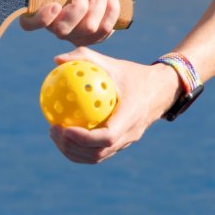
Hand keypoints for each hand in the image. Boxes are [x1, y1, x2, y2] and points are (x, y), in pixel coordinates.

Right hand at [20, 0, 129, 45]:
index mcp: (43, 11)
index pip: (29, 24)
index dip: (40, 19)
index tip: (55, 5)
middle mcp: (56, 28)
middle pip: (62, 30)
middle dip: (78, 7)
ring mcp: (75, 36)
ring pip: (88, 28)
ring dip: (98, 3)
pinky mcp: (94, 39)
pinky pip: (104, 29)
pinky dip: (110, 8)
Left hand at [48, 47, 181, 163]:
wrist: (161, 90)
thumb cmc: (133, 74)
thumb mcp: (112, 63)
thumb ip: (85, 58)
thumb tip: (56, 60)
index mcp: (131, 116)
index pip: (107, 137)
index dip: (84, 138)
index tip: (64, 128)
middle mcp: (130, 134)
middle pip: (98, 153)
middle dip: (72, 147)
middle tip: (53, 130)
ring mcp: (126, 142)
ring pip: (97, 157)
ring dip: (73, 151)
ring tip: (54, 134)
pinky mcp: (121, 144)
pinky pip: (98, 152)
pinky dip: (79, 148)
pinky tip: (63, 133)